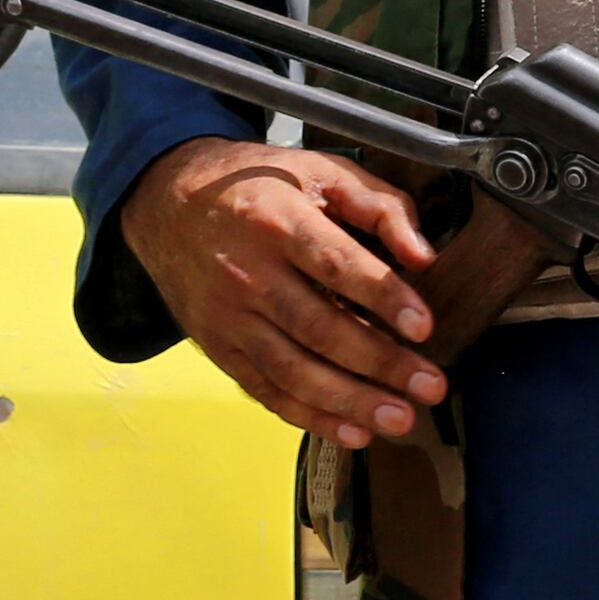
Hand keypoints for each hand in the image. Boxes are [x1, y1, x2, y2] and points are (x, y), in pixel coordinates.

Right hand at [122, 137, 447, 449]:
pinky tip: (352, 430)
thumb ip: (379, 205)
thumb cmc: (255, 184)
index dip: (383, 296)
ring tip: (401, 418)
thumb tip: (423, 255)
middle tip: (430, 386)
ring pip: (294, 370)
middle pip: (319, 328)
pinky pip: (266, 390)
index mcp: (277, 220)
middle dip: (381, 363)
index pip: (336, 264)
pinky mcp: (218, 346)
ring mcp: (229, 316)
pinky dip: (310, 416)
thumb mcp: (318, 169)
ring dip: (351, 401)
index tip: (424, 325)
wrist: (168, 200)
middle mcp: (248, 272)